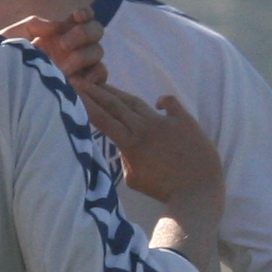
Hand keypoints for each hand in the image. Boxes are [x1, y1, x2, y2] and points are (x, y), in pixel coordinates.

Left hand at [0, 11, 106, 86]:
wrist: (5, 84)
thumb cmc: (8, 58)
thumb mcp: (16, 35)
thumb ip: (36, 25)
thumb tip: (57, 27)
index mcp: (63, 32)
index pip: (84, 17)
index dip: (85, 14)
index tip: (76, 17)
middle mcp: (75, 46)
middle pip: (96, 31)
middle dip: (83, 34)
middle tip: (63, 44)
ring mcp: (81, 65)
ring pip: (98, 53)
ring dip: (83, 57)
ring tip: (63, 69)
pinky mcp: (85, 85)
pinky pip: (100, 77)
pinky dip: (91, 77)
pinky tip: (73, 81)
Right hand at [77, 80, 227, 229]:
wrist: (198, 190)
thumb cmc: (164, 190)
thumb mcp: (134, 179)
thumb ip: (125, 159)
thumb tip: (124, 146)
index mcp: (131, 144)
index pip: (102, 119)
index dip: (86, 103)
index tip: (73, 92)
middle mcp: (145, 128)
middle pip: (114, 105)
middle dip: (95, 92)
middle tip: (80, 81)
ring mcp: (165, 121)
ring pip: (136, 102)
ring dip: (119, 94)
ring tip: (106, 87)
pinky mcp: (184, 120)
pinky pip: (171, 103)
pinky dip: (163, 101)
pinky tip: (157, 102)